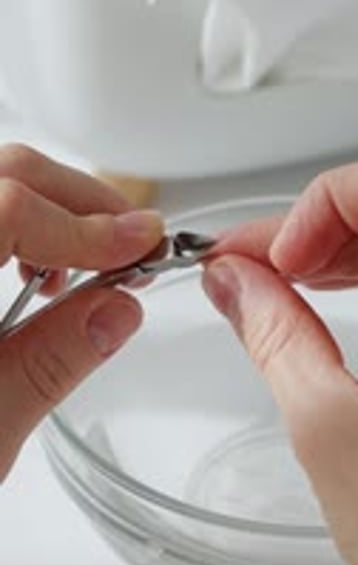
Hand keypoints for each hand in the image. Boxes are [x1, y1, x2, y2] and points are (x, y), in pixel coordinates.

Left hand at [0, 144, 162, 479]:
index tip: (138, 247)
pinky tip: (27, 274)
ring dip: (41, 208)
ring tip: (75, 270)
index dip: (83, 223)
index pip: (2, 208)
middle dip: (72, 200)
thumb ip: (48, 363)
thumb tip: (115, 310)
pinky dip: (8, 226)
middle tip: (125, 245)